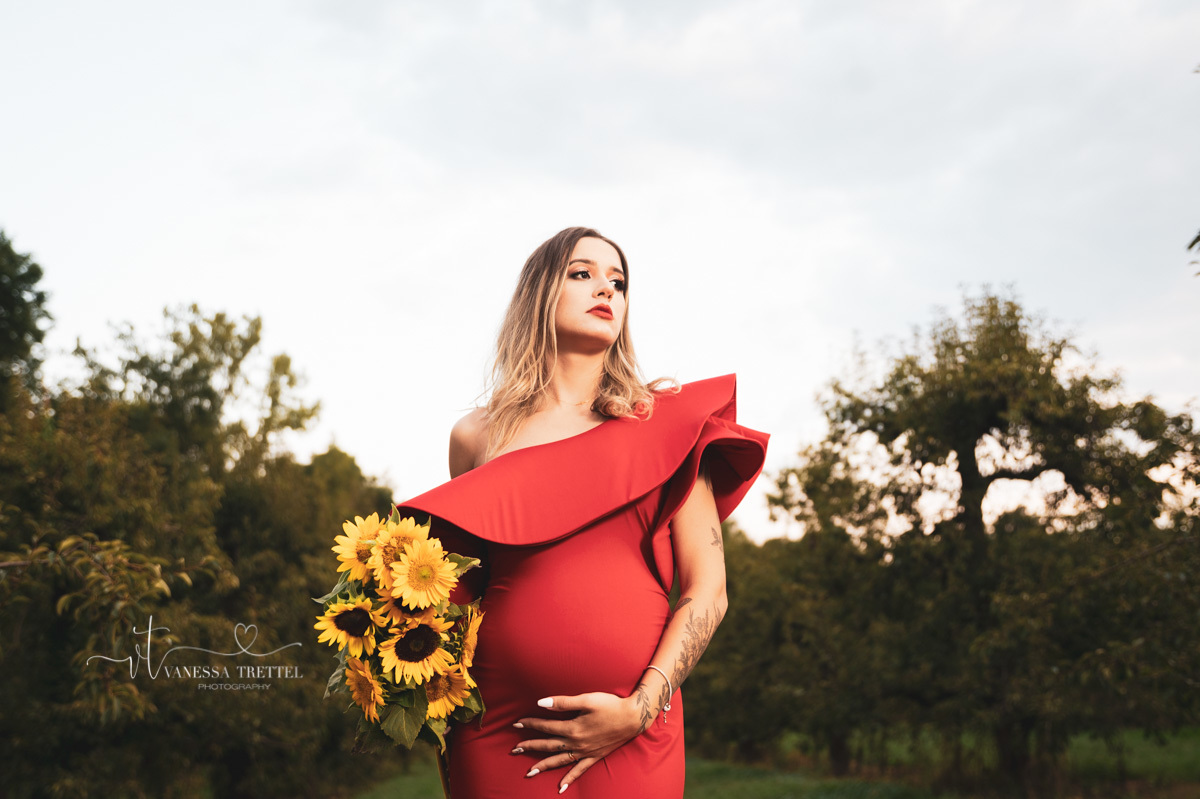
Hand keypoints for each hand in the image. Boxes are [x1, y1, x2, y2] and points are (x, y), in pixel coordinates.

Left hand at [511, 691, 644, 791]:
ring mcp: (585, 752)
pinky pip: (579, 770)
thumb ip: (563, 703)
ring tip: (529, 772)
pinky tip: (560, 787)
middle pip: (549, 745)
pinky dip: (569, 778)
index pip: (546, 727)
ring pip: (560, 760)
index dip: (531, 724)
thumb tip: (540, 703)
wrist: (633, 717)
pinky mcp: (594, 756)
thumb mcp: (586, 700)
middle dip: (531, 746)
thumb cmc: (610, 705)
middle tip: (514, 749)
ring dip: (543, 765)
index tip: (517, 723)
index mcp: (573, 728)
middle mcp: (577, 743)